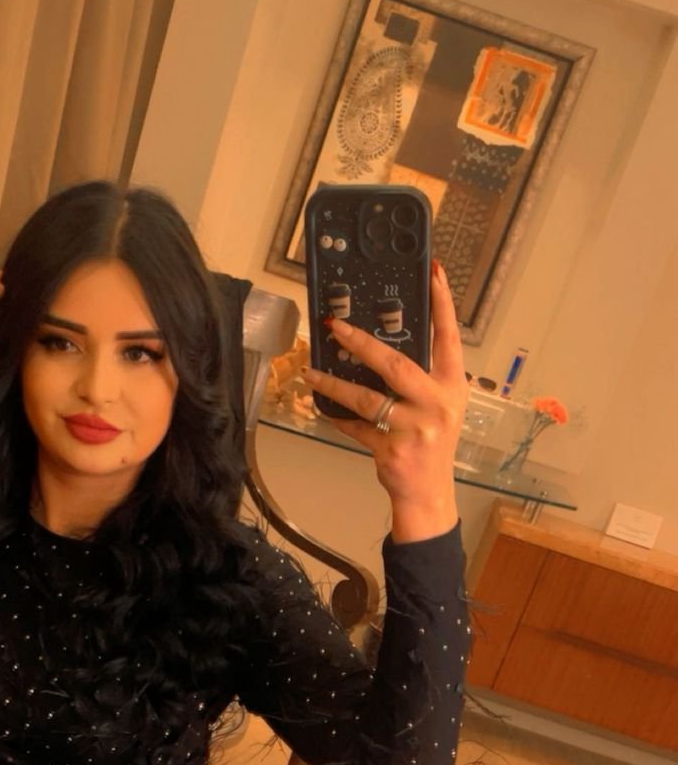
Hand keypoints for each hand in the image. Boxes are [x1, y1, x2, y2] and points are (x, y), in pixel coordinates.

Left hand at [301, 262, 466, 540]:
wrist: (429, 493)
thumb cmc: (431, 442)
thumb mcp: (439, 405)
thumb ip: (422, 376)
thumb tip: (385, 343)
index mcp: (453, 386)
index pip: (448, 336)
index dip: (441, 303)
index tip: (432, 271)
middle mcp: (437, 404)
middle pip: (396, 365)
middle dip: (362, 343)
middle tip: (336, 325)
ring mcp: (415, 428)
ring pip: (367, 398)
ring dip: (335, 383)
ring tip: (312, 370)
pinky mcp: (392, 449)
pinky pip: (356, 427)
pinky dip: (338, 418)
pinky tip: (322, 407)